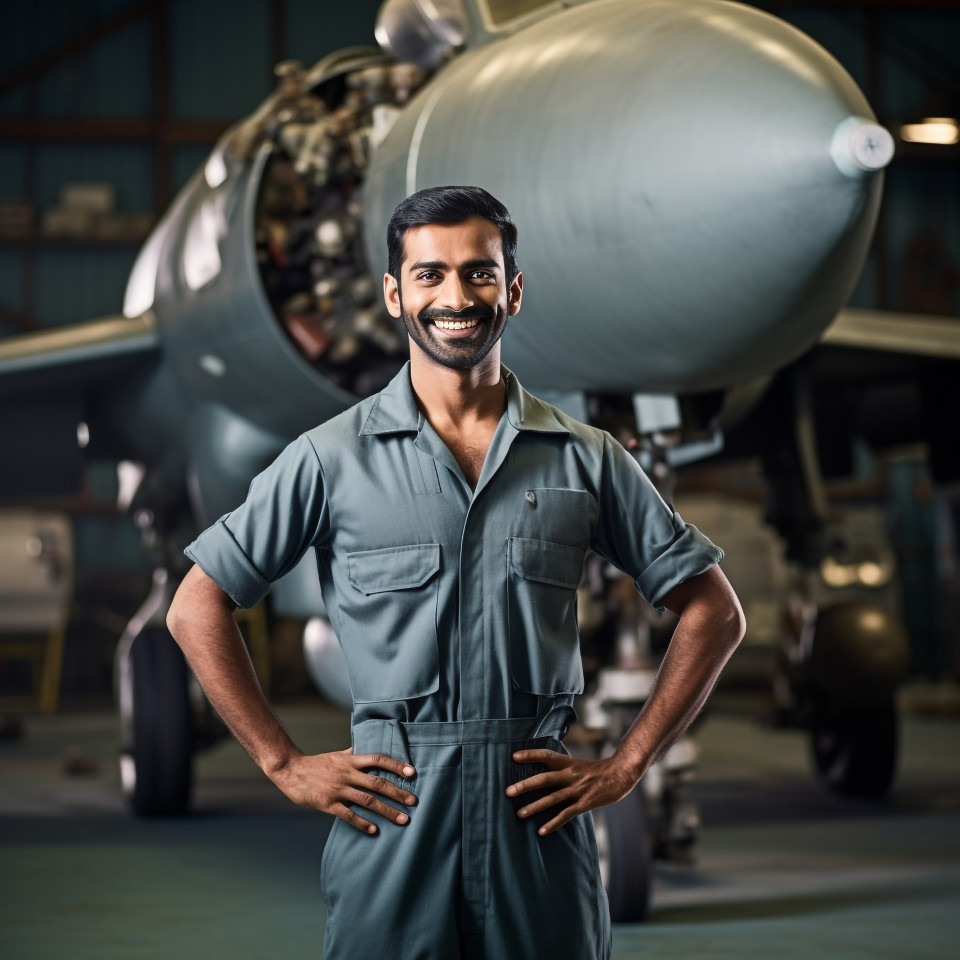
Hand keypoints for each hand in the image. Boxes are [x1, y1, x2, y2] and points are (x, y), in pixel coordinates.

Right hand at [271, 748, 417, 833]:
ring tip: (403, 819)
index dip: (396, 765)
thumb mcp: (338, 755)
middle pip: (377, 783)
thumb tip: (368, 744)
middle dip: (397, 793)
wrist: (291, 770)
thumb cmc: (317, 763)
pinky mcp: (328, 804)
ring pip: (367, 800)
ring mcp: (338, 789)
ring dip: (387, 810)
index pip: (378, 760)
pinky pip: (348, 815)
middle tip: (414, 801)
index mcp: (350, 760)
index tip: (412, 772)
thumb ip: (354, 752)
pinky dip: (362, 823)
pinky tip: (374, 830)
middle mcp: (347, 773)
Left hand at [506, 750, 636, 835]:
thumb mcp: (579, 765)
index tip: (513, 756)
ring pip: (553, 798)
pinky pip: (567, 814)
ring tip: (520, 814)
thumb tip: (545, 774)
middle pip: (545, 778)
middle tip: (508, 791)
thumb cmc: (599, 770)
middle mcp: (571, 774)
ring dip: (535, 806)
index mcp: (569, 763)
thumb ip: (564, 769)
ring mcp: (578, 789)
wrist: (622, 773)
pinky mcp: (585, 803)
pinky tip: (542, 831)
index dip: (530, 755)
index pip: (546, 755)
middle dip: (525, 785)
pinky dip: (554, 823)